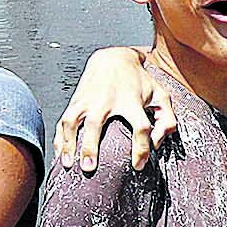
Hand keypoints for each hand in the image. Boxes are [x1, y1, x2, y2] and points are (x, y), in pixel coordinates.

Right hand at [54, 47, 175, 172]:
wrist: (113, 59)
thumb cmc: (138, 82)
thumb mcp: (160, 96)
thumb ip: (167, 121)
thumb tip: (156, 144)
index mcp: (131, 102)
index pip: (140, 127)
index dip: (141, 148)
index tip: (138, 165)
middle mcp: (106, 101)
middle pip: (95, 123)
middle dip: (90, 146)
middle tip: (90, 167)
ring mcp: (87, 100)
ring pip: (72, 121)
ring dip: (68, 143)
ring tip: (70, 164)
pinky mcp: (75, 101)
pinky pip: (62, 121)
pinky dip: (60, 138)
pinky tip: (61, 154)